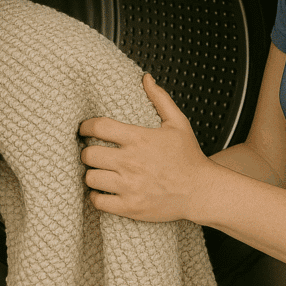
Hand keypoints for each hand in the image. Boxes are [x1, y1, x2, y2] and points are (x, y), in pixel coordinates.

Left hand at [78, 74, 213, 222]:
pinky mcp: (129, 206)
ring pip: (90, 178)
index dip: (85, 127)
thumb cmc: (189, 157)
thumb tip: (145, 78)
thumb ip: (160, 99)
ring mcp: (129, 186)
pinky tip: (104, 192)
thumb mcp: (178, 123)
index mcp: (138, 139)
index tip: (84, 130)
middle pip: (88, 155)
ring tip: (100, 172)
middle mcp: (130, 162)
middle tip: (92, 154)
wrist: (201, 191)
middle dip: (87, 153)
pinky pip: (98, 202)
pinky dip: (96, 197)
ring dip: (92, 175)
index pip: (98, 127)